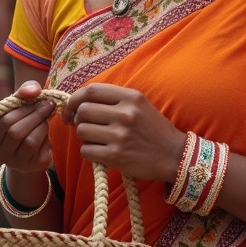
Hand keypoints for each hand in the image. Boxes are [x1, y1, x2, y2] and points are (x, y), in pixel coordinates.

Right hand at [0, 80, 55, 171]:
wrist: (32, 149)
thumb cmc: (22, 121)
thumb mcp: (19, 105)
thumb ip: (24, 91)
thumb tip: (34, 90)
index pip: (4, 121)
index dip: (23, 108)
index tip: (38, 98)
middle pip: (15, 132)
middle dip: (35, 115)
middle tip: (48, 105)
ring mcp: (15, 163)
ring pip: (30, 141)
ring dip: (42, 125)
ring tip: (46, 119)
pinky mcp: (32, 166)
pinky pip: (41, 149)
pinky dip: (46, 137)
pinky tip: (46, 133)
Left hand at [62, 83, 185, 182]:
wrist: (174, 156)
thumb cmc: (154, 130)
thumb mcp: (140, 105)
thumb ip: (113, 100)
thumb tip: (78, 104)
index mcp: (131, 97)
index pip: (91, 90)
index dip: (74, 99)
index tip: (70, 109)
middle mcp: (125, 113)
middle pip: (83, 110)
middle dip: (79, 120)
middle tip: (87, 127)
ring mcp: (120, 135)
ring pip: (82, 131)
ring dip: (84, 137)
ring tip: (98, 140)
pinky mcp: (116, 156)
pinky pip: (86, 150)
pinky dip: (89, 152)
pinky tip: (100, 153)